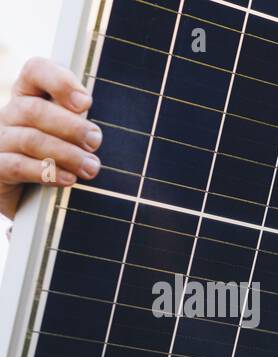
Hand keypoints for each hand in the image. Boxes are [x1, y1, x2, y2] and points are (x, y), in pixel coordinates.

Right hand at [0, 56, 99, 222]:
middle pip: (34, 109)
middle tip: (95, 141)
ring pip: (29, 139)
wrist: (30, 200)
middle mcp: (12, 114)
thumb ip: (83, 125)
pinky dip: (46, 172)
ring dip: (66, 154)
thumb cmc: (59, 160)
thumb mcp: (74, 137)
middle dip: (70, 126)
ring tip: (91, 168)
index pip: (36, 70)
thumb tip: (103, 130)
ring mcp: (1, 141)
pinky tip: (68, 179)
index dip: (59, 81)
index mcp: (30, 96)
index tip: (86, 103)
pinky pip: (17, 166)